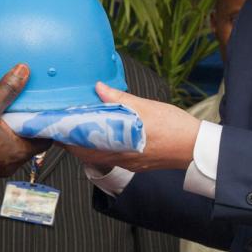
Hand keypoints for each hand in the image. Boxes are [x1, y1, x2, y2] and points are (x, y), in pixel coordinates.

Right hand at [0, 64, 50, 177]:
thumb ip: (7, 89)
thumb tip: (21, 74)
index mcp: (18, 151)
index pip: (44, 140)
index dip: (43, 125)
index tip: (40, 114)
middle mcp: (11, 163)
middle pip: (29, 143)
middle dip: (25, 127)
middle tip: (20, 112)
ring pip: (12, 149)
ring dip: (9, 135)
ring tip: (2, 119)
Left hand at [60, 81, 202, 171]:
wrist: (196, 147)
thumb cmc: (174, 128)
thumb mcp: (145, 107)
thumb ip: (119, 98)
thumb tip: (99, 88)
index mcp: (119, 144)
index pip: (82, 145)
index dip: (66, 136)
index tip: (56, 126)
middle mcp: (120, 158)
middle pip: (85, 153)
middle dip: (72, 141)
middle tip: (63, 126)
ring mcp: (127, 162)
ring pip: (96, 157)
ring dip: (85, 145)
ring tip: (78, 129)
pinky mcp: (134, 163)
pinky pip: (109, 157)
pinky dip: (99, 148)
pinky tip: (101, 136)